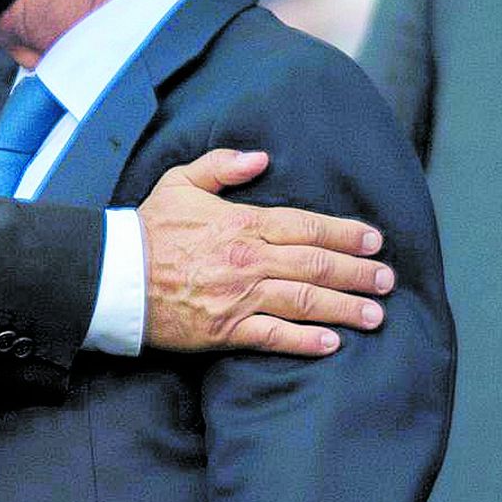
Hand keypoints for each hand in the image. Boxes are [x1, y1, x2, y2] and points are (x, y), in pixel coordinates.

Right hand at [139, 149, 392, 356]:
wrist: (113, 275)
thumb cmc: (147, 228)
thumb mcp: (179, 183)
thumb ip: (221, 166)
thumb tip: (262, 158)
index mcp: (241, 224)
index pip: (306, 227)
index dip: (345, 233)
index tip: (374, 240)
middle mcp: (248, 260)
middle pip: (316, 265)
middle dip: (358, 272)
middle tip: (387, 279)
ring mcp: (239, 296)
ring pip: (305, 301)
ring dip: (345, 307)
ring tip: (375, 314)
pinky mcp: (225, 330)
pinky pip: (274, 337)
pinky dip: (306, 341)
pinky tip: (332, 343)